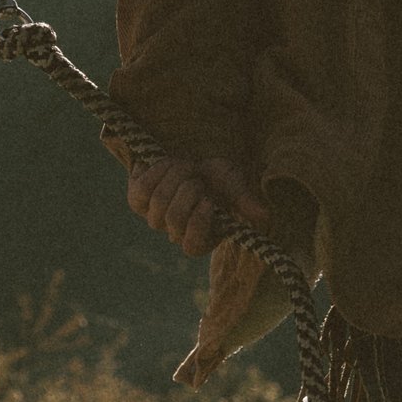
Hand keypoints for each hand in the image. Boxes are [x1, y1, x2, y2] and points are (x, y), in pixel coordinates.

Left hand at [120, 146, 264, 258]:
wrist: (192, 155)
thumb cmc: (217, 177)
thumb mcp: (234, 185)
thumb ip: (245, 200)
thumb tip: (264, 216)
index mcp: (201, 238)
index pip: (192, 246)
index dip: (197, 223)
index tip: (208, 199)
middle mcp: (175, 233)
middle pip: (172, 219)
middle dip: (186, 190)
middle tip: (197, 175)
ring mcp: (154, 217)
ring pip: (156, 204)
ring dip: (173, 177)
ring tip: (184, 165)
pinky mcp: (137, 200)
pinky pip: (141, 190)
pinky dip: (156, 171)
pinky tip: (166, 163)